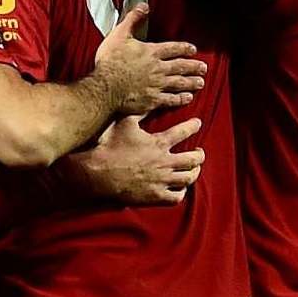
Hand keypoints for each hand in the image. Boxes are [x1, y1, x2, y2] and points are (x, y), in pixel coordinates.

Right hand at [73, 115, 204, 205]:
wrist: (98, 173)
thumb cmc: (109, 146)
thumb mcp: (124, 123)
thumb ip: (139, 111)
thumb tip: (146, 99)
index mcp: (159, 143)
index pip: (184, 131)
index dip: (193, 126)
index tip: (198, 123)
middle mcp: (164, 162)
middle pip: (193, 159)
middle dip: (199, 154)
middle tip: (199, 152)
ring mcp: (161, 181)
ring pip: (188, 178)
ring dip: (194, 172)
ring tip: (195, 169)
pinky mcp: (155, 196)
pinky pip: (176, 197)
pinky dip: (181, 192)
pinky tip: (181, 188)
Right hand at [93, 5, 205, 114]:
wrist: (105, 87)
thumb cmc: (109, 61)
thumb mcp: (119, 35)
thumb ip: (132, 19)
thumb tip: (143, 6)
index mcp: (151, 52)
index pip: (173, 48)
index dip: (184, 48)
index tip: (193, 50)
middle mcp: (158, 68)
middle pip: (180, 66)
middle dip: (193, 67)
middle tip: (204, 68)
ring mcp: (156, 85)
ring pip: (179, 83)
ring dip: (191, 82)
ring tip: (201, 83)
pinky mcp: (152, 100)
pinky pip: (170, 99)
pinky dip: (180, 99)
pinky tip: (187, 98)